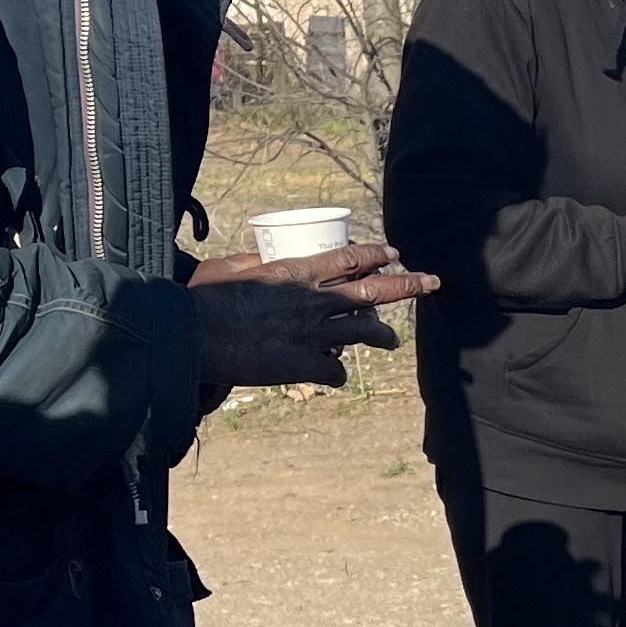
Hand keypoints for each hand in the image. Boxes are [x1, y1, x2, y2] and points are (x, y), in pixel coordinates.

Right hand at [191, 241, 428, 391]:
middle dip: (407, 285)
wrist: (194, 336)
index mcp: (296, 272)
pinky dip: (338, 372)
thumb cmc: (204, 300)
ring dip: (384, 335)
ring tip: (392, 340)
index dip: (375, 254)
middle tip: (431, 282)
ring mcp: (313, 334)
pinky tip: (335, 374)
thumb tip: (267, 260)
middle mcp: (314, 300)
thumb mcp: (231, 268)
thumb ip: (257, 263)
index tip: (392, 252)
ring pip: (365, 332)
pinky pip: (337, 370)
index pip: (349, 258)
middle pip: (374, 291)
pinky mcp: (304, 366)